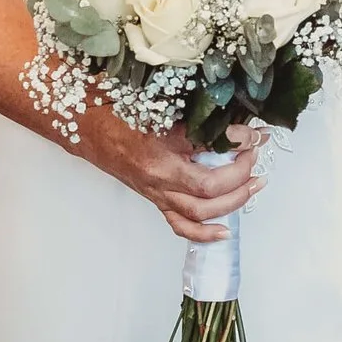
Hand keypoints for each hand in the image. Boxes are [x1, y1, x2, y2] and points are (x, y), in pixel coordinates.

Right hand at [76, 108, 267, 244]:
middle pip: (209, 193)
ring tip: (254, 185)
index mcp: (159, 157)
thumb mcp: (160, 107)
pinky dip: (204, 233)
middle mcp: (158, 181)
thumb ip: (197, 121)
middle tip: (257, 157)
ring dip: (233, 203)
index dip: (238, 149)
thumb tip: (235, 126)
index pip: (210, 162)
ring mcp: (156, 193)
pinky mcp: (154, 199)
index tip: (254, 135)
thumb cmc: (118, 110)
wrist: (85, 123)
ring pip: (199, 214)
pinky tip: (224, 231)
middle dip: (241, 179)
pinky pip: (180, 225)